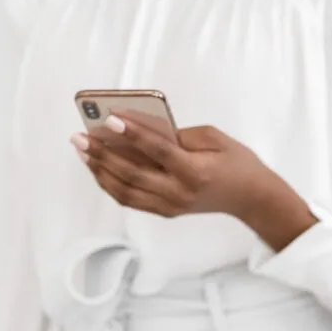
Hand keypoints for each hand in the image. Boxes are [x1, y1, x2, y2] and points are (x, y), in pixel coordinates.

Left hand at [71, 112, 317, 250]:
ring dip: (99, 170)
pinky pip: (130, 199)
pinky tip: (97, 166)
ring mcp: (169, 206)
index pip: (157, 151)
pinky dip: (110, 183)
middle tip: (80, 137)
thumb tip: (140, 129)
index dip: (132, 135)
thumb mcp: (214, 138)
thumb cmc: (235, 161)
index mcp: (195, 172)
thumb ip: (178, 135)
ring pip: (124, 191)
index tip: (110, 119)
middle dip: (102, 154)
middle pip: (132, 174)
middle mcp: (178, 193)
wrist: (251, 198)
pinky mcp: (164, 211)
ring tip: (83, 151)